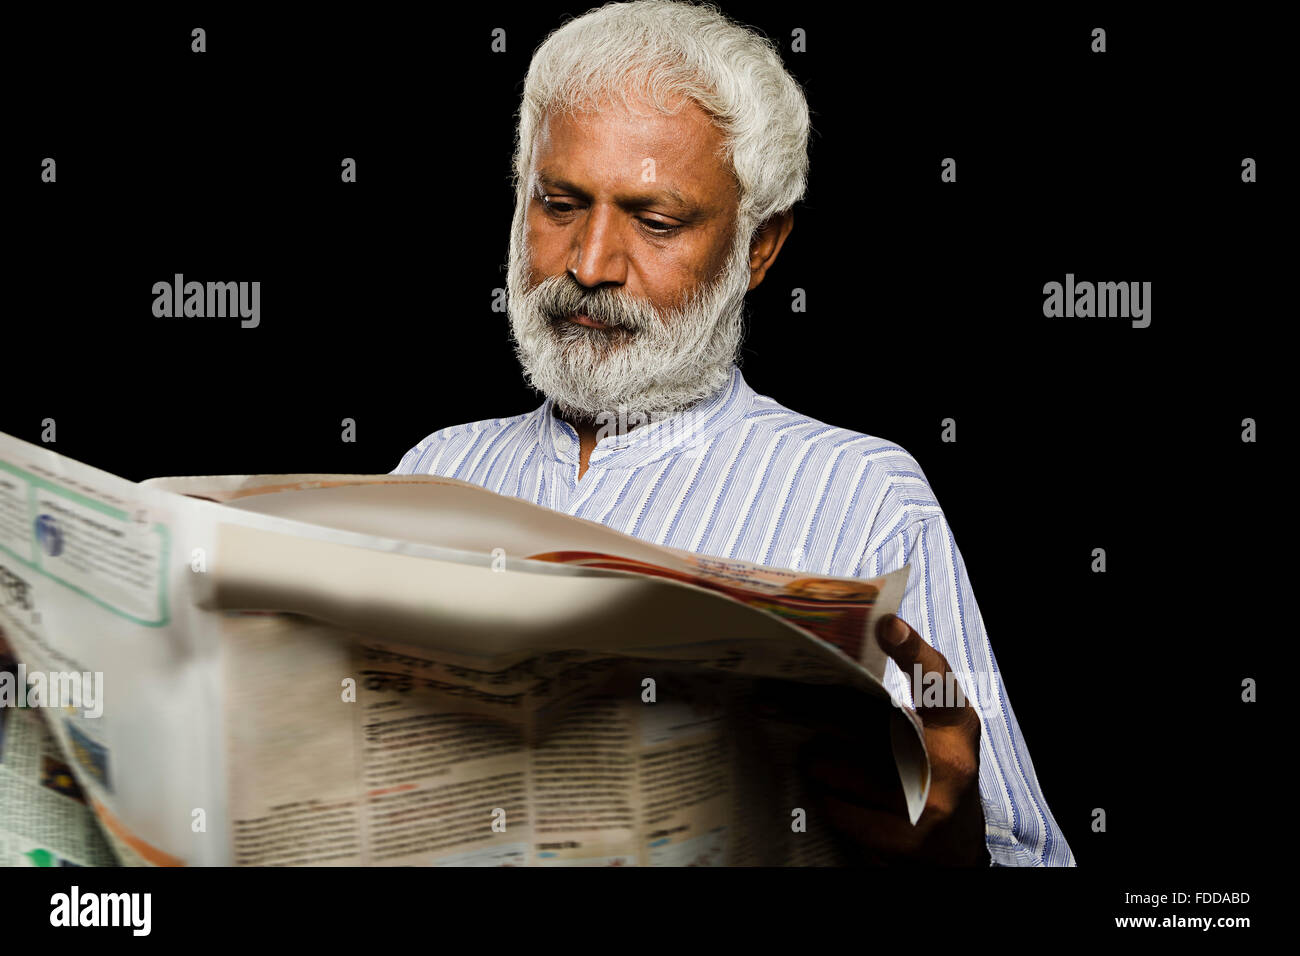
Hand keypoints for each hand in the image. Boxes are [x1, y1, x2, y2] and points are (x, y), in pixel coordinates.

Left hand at [756, 614, 987, 865]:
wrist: (954, 850)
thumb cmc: (926, 777)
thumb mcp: (927, 734)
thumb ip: (892, 702)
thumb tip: (825, 664)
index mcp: (954, 723)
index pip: (936, 679)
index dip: (911, 649)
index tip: (886, 625)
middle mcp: (950, 758)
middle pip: (865, 719)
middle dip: (809, 708)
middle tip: (768, 702)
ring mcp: (932, 801)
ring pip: (843, 767)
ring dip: (815, 763)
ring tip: (808, 760)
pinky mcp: (908, 840)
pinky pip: (841, 810)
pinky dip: (825, 801)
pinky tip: (824, 796)